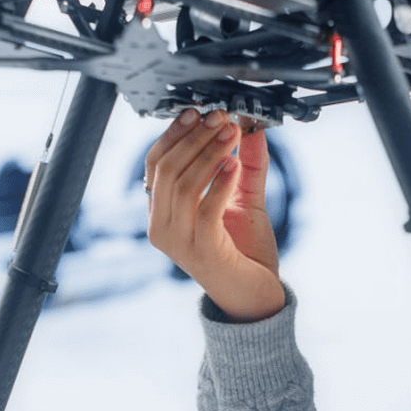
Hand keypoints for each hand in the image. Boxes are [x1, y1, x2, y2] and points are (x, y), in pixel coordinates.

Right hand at [144, 108, 285, 321]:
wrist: (255, 297)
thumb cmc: (244, 254)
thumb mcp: (243, 200)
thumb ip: (246, 165)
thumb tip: (251, 128)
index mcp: (162, 213)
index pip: (155, 164)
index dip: (175, 134)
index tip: (198, 112)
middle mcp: (162, 228)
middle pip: (167, 169)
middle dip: (194, 138)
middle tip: (219, 118)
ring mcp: (179, 242)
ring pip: (184, 185)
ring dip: (209, 154)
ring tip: (231, 134)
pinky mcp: (202, 251)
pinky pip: (206, 209)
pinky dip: (220, 183)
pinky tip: (234, 164)